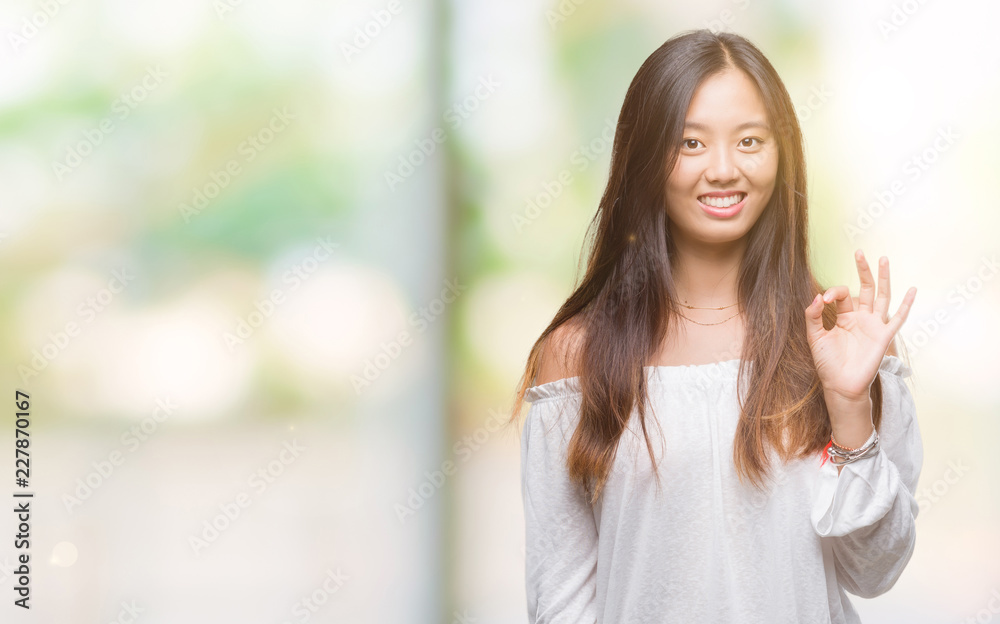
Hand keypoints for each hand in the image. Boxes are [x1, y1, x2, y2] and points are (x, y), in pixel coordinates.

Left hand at [804, 250, 916, 402]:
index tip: (823, 300)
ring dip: (884, 278)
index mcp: (844, 317)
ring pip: (882, 297)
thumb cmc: (827, 363)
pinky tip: (912, 290)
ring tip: (884, 259)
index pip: (842, 295)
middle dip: (863, 271)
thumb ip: (813, 316)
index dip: (832, 292)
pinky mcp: (884, 336)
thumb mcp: (815, 337)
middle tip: (859, 252)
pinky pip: (898, 318)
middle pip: (865, 288)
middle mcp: (861, 318)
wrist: (840, 385)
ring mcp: (874, 326)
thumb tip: (817, 296)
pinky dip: (906, 305)